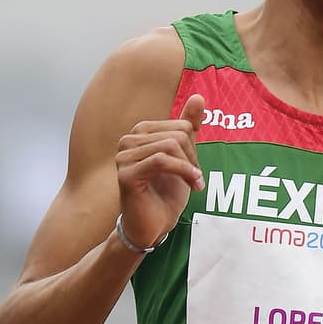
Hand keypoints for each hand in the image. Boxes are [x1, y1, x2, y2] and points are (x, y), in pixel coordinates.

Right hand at [115, 93, 205, 247]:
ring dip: (189, 167)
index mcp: (140, 133)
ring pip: (170, 146)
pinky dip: (183, 171)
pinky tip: (192, 183)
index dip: (194, 147)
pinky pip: (161, 161)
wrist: (153, 226)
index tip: (195, 167)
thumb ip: (188, 127)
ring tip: (195, 182)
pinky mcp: (126, 174)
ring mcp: (123, 157)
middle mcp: (128, 141)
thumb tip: (198, 97)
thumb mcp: (183, 157)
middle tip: (196, 177)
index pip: (180, 125)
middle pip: (177, 135)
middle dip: (192, 157)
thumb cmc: (165, 192)